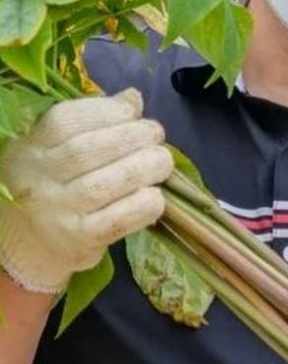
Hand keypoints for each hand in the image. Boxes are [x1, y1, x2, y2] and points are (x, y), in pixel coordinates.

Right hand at [0, 89, 173, 293]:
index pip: (66, 121)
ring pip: (104, 185)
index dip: (105, 111)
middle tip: (157, 135)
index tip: (134, 111)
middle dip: (130, 138)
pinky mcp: (79, 240)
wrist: (29, 246)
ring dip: (142, 169)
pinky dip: (141, 207)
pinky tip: (157, 197)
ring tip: (164, 161)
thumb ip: (92, 127)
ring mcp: (58, 211)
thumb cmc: (53, 191)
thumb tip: (133, 98)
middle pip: (88, 151)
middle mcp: (38, 177)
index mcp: (31, 148)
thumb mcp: (58, 153)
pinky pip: (116, 221)